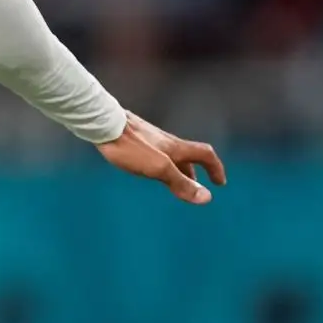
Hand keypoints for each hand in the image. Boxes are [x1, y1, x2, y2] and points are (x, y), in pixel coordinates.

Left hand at [95, 112, 225, 205]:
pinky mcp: (135, 138)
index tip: (219, 183)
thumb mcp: (159, 169)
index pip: (205, 154)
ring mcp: (150, 138)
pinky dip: (160, 164)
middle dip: (194, 174)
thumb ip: (181, 183)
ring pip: (170, 155)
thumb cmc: (130, 147)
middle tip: (194, 189)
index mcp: (176, 147)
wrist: (103, 124)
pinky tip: (146, 168)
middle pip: (188, 157)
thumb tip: (207, 198)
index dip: (216, 168)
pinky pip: (155, 152)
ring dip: (177, 170)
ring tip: (172, 183)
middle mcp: (166, 141)